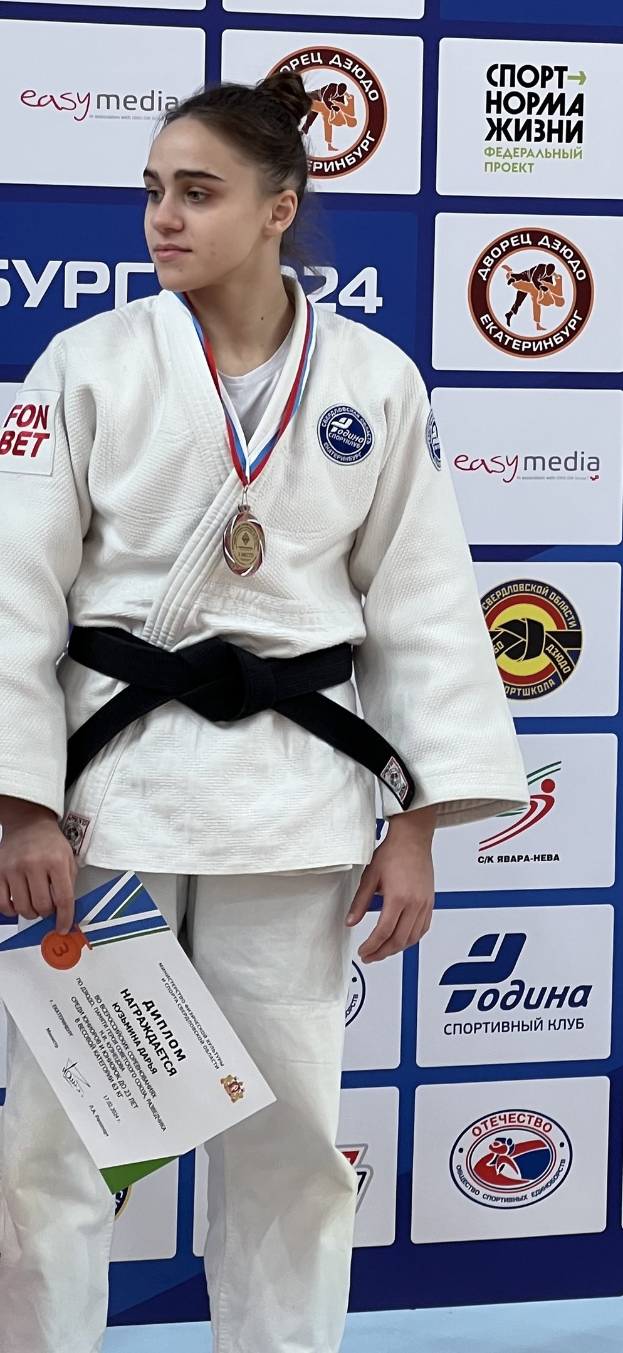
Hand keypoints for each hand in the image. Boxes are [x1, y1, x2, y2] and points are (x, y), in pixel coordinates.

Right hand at [0, 797, 76, 934]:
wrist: (28, 824)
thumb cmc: (49, 842)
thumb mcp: (68, 858)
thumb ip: (68, 884)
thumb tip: (66, 912)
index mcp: (56, 861)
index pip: (63, 898)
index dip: (64, 918)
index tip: (62, 927)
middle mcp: (34, 864)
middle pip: (41, 905)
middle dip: (47, 913)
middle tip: (48, 908)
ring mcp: (14, 868)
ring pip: (22, 907)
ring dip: (30, 913)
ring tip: (34, 905)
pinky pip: (3, 903)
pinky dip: (11, 910)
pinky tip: (18, 904)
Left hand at [346, 805, 435, 962]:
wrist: (412, 839)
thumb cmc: (393, 853)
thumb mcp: (369, 877)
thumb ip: (360, 903)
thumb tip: (351, 921)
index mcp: (398, 898)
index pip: (383, 932)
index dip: (372, 946)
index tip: (363, 951)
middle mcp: (414, 904)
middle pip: (399, 940)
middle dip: (383, 952)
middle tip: (370, 956)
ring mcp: (424, 904)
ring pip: (412, 938)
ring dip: (397, 948)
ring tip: (383, 951)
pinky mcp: (430, 902)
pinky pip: (423, 929)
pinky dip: (411, 939)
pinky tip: (402, 940)